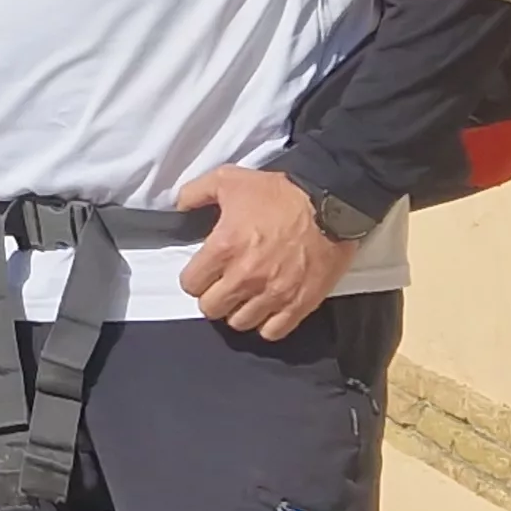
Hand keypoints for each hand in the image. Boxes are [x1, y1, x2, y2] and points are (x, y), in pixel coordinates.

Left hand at [175, 165, 356, 340]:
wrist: (330, 202)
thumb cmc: (281, 192)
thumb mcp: (229, 179)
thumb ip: (195, 193)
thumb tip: (180, 208)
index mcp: (224, 248)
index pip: (190, 284)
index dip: (195, 278)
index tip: (204, 272)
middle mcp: (246, 276)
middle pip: (211, 309)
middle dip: (213, 297)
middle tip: (224, 285)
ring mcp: (273, 293)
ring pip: (240, 322)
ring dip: (239, 311)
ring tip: (246, 296)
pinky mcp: (300, 303)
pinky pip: (273, 331)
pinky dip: (267, 323)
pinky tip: (268, 308)